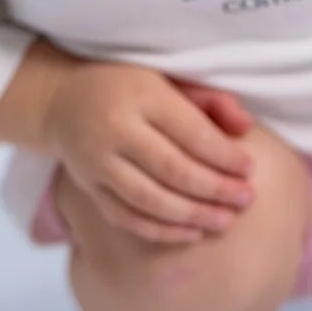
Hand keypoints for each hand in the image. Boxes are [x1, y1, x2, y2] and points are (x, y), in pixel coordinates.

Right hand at [43, 61, 257, 244]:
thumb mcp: (166, 77)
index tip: (250, 169)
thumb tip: (245, 126)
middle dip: (214, 189)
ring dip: (191, 215)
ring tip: (224, 221)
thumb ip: (208, 99)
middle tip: (246, 200)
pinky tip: (191, 233)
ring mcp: (97, 162)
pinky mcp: (88, 187)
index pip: (189, 132)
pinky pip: (126, 216)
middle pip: (172, 168)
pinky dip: (160, 230)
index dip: (223, 155)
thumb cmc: (127, 86)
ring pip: (149, 198)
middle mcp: (115, 130)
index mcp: (141, 96)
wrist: (61, 101)